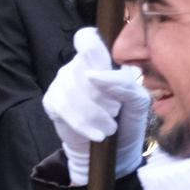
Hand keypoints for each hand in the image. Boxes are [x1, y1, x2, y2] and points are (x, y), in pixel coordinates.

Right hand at [43, 26, 149, 184]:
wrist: (113, 151)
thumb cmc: (127, 120)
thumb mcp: (138, 101)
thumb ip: (125, 83)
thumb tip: (96, 76)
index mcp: (101, 58)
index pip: (86, 38)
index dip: (91, 49)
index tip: (102, 68)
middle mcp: (79, 66)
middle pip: (82, 69)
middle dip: (102, 96)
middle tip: (115, 112)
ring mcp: (62, 82)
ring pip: (71, 90)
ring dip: (93, 114)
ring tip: (108, 128)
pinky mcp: (51, 101)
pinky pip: (61, 106)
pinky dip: (80, 123)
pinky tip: (94, 134)